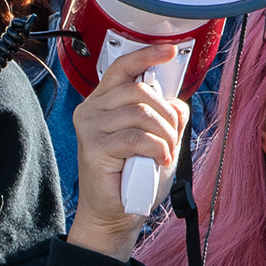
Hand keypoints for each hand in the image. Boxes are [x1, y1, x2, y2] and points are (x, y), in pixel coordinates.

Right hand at [66, 31, 188, 259]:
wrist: (116, 214)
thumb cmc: (133, 178)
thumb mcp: (157, 139)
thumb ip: (164, 116)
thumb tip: (175, 101)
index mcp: (103, 102)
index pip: (122, 68)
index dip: (146, 56)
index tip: (169, 51)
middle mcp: (91, 109)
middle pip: (139, 90)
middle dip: (166, 114)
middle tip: (172, 137)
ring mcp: (90, 127)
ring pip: (141, 112)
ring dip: (164, 134)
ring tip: (165, 152)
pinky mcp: (93, 147)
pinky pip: (136, 137)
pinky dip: (156, 148)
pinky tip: (159, 160)